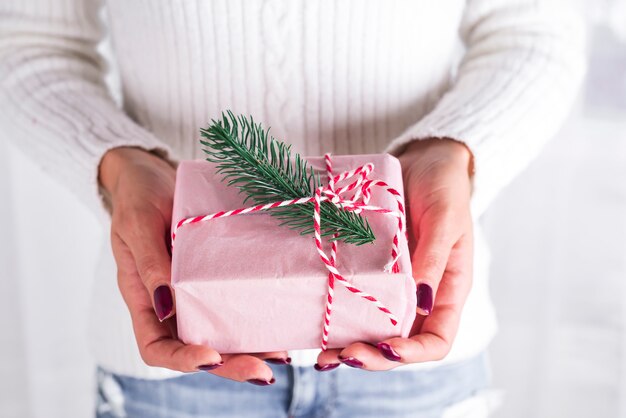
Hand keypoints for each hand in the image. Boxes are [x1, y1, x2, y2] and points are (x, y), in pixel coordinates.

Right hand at [99, 147, 287, 383]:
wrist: (153, 174)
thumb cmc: (138, 197)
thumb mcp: (138, 224)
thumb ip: (149, 263)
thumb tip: (167, 306)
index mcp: (143, 298)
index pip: (156, 347)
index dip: (181, 360)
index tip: (211, 357)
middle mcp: (171, 303)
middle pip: (197, 349)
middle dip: (231, 365)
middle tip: (265, 371)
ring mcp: (196, 291)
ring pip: (221, 333)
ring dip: (250, 348)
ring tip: (282, 354)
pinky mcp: (216, 274)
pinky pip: (235, 301)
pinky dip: (256, 316)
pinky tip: (280, 320)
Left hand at [315, 138, 472, 369]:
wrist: (423, 161)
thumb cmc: (444, 187)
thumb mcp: (444, 220)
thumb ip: (432, 259)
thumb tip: (420, 302)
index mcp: (445, 290)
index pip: (437, 340)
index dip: (413, 353)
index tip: (385, 348)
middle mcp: (418, 295)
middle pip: (399, 343)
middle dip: (373, 356)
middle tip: (343, 357)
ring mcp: (392, 284)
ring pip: (373, 328)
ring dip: (350, 345)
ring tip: (323, 356)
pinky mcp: (370, 269)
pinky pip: (355, 299)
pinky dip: (338, 317)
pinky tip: (318, 323)